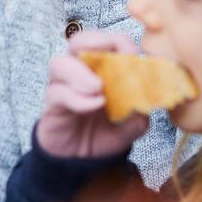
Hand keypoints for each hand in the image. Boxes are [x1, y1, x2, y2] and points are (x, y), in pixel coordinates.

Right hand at [36, 29, 149, 157]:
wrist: (83, 160)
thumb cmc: (104, 132)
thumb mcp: (131, 125)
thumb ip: (141, 112)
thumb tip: (148, 102)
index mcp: (101, 68)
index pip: (106, 41)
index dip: (119, 42)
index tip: (132, 55)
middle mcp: (79, 71)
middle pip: (78, 41)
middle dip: (93, 40)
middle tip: (108, 52)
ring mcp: (62, 86)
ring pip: (59, 63)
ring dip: (80, 72)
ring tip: (98, 88)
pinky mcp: (52, 105)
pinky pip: (58, 93)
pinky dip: (78, 98)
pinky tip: (95, 105)